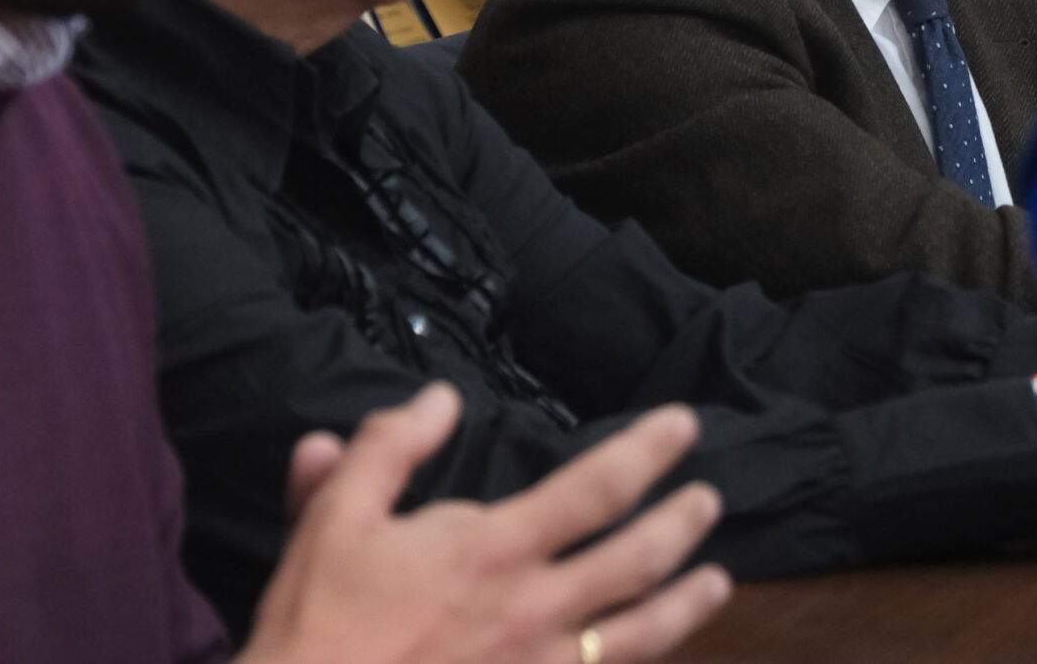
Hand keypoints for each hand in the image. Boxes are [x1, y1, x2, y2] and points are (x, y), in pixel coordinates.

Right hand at [241, 383, 732, 663]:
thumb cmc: (318, 626)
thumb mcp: (334, 519)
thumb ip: (387, 449)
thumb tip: (436, 397)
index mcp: (494, 550)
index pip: (598, 487)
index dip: (648, 451)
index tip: (682, 426)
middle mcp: (535, 611)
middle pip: (638, 560)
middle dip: (682, 524)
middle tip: (709, 500)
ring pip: (640, 636)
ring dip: (686, 605)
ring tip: (717, 582)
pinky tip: (652, 657)